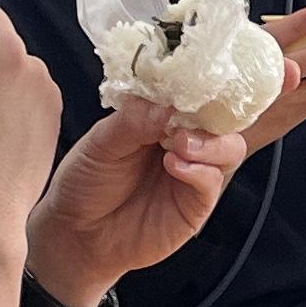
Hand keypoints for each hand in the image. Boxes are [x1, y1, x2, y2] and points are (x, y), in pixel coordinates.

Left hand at [29, 92, 246, 302]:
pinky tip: (174, 166)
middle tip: (197, 110)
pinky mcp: (195, 205)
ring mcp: (194, 173)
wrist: (75, 234)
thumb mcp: (102, 142)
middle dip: (221, 109)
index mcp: (163, 117)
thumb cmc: (85, 183)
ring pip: (229, 148)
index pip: (198, 92)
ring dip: (210, 142)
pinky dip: (199, 171)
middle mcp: (184, 140)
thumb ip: (135, 120)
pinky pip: (212, 182)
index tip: (221, 72)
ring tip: (178, 143)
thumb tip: (167, 105)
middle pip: (226, 118)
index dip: (212, 80)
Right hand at [242, 5, 305, 155]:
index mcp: (248, 61)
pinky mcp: (291, 115)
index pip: (271, 42)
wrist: (219, 136)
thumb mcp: (232, 59)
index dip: (295, 28)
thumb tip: (301, 17)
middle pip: (297, 66)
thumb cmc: (229, 87)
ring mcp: (281, 103)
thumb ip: (258, 41)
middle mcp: (266, 85)